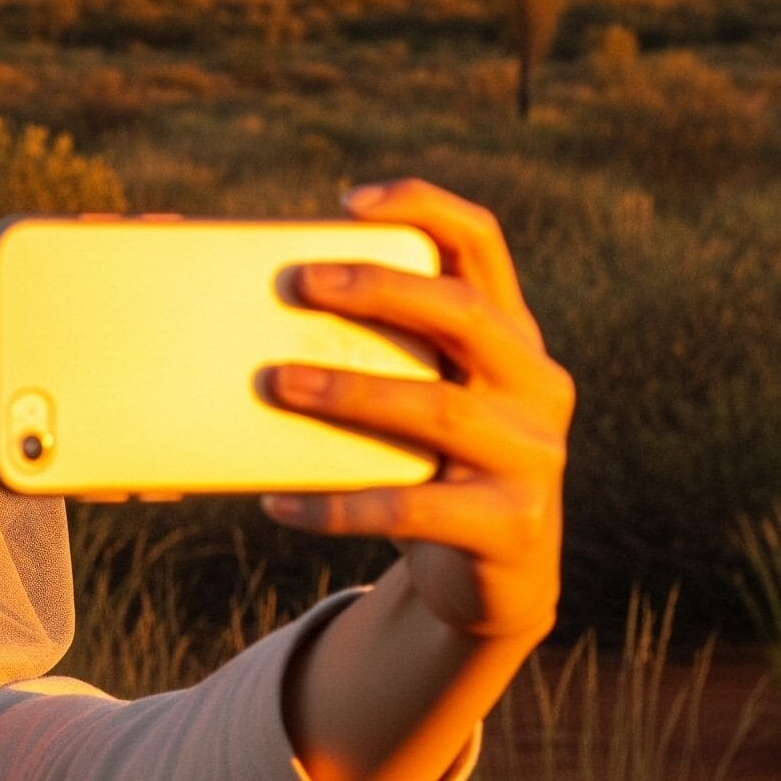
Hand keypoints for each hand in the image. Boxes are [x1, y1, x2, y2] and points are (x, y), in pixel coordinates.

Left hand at [258, 179, 573, 644]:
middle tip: (299, 282)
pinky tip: (277, 504)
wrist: (494, 579)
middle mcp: (534, 385)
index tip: (351, 201)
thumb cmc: (430, 465)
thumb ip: (375, 353)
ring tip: (276, 383)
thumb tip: (245, 323)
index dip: (427, 209)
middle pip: (464, 316)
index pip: (483, 246)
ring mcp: (533, 456)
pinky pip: (412, 509)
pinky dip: (339, 507)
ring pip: (439, 411)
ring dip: (352, 392)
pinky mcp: (510, 526)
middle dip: (380, 291)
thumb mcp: (421, 397)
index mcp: (511, 335)